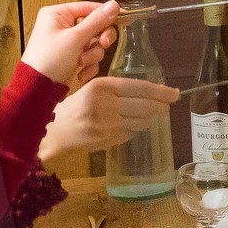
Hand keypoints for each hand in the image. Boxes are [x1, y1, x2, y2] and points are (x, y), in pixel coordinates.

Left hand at [20, 1, 119, 85]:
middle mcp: (63, 26)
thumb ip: (97, 21)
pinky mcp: (72, 58)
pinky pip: (90, 56)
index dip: (106, 14)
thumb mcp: (75, 38)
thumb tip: (114, 4)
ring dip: (92, 55)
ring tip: (82, 63)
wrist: (38, 89)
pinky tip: (81, 72)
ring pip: (94, 43)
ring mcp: (68, 43)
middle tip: (103, 44)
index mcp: (58, 14)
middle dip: (99, 39)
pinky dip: (89, 65)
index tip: (124, 19)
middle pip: (94, 26)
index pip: (88, 8)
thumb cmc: (51, 59)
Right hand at [39, 76, 179, 158]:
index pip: (140, 88)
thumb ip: (117, 88)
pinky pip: (132, 133)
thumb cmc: (74, 106)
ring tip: (148, 114)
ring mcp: (108, 125)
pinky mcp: (108, 140)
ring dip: (149, 119)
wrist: (53, 131)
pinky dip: (136, 128)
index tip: (175, 94)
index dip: (161, 92)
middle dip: (161, 107)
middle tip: (166, 106)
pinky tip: (130, 124)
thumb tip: (152, 91)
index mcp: (102, 86)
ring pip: (142, 122)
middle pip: (146, 107)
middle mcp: (106, 105)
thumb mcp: (92, 88)